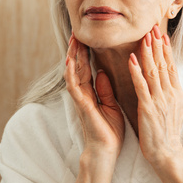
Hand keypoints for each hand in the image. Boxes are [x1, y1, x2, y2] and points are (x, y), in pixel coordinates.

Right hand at [64, 33, 124, 157]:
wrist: (106, 151)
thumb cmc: (109, 131)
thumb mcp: (111, 106)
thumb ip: (105, 90)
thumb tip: (103, 72)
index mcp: (92, 93)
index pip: (87, 68)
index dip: (86, 53)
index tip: (86, 38)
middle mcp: (83, 94)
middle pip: (78, 67)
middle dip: (77, 49)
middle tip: (77, 32)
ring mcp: (80, 99)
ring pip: (74, 73)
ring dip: (73, 56)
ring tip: (73, 40)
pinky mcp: (82, 105)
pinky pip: (74, 86)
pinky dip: (72, 73)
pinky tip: (70, 61)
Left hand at [128, 25, 182, 165]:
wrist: (167, 153)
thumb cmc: (167, 132)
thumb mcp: (174, 108)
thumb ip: (170, 91)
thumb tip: (168, 77)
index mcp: (176, 93)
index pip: (170, 66)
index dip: (165, 49)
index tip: (161, 34)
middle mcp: (170, 93)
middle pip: (163, 64)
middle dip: (157, 44)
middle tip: (153, 27)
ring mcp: (159, 100)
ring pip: (153, 71)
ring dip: (148, 52)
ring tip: (144, 37)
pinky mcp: (148, 108)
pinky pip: (142, 86)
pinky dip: (137, 71)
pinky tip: (132, 59)